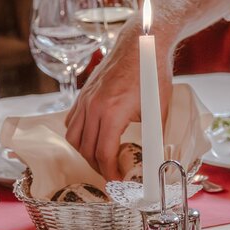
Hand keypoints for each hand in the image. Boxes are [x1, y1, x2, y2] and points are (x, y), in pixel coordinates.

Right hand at [65, 18, 173, 179]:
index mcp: (111, 112)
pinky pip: (72, 122)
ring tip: (101, 161)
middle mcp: (93, 106)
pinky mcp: (83, 94)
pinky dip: (79, 136)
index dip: (110, 174)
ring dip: (85, 154)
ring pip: (74, 137)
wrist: (141, 45)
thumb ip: (154, 137)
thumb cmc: (152, 75)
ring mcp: (85, 99)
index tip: (117, 184)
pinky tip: (93, 141)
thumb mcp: (158, 110)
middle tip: (112, 176)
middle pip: (86, 150)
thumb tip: (156, 162)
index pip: (104, 154)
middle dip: (98, 168)